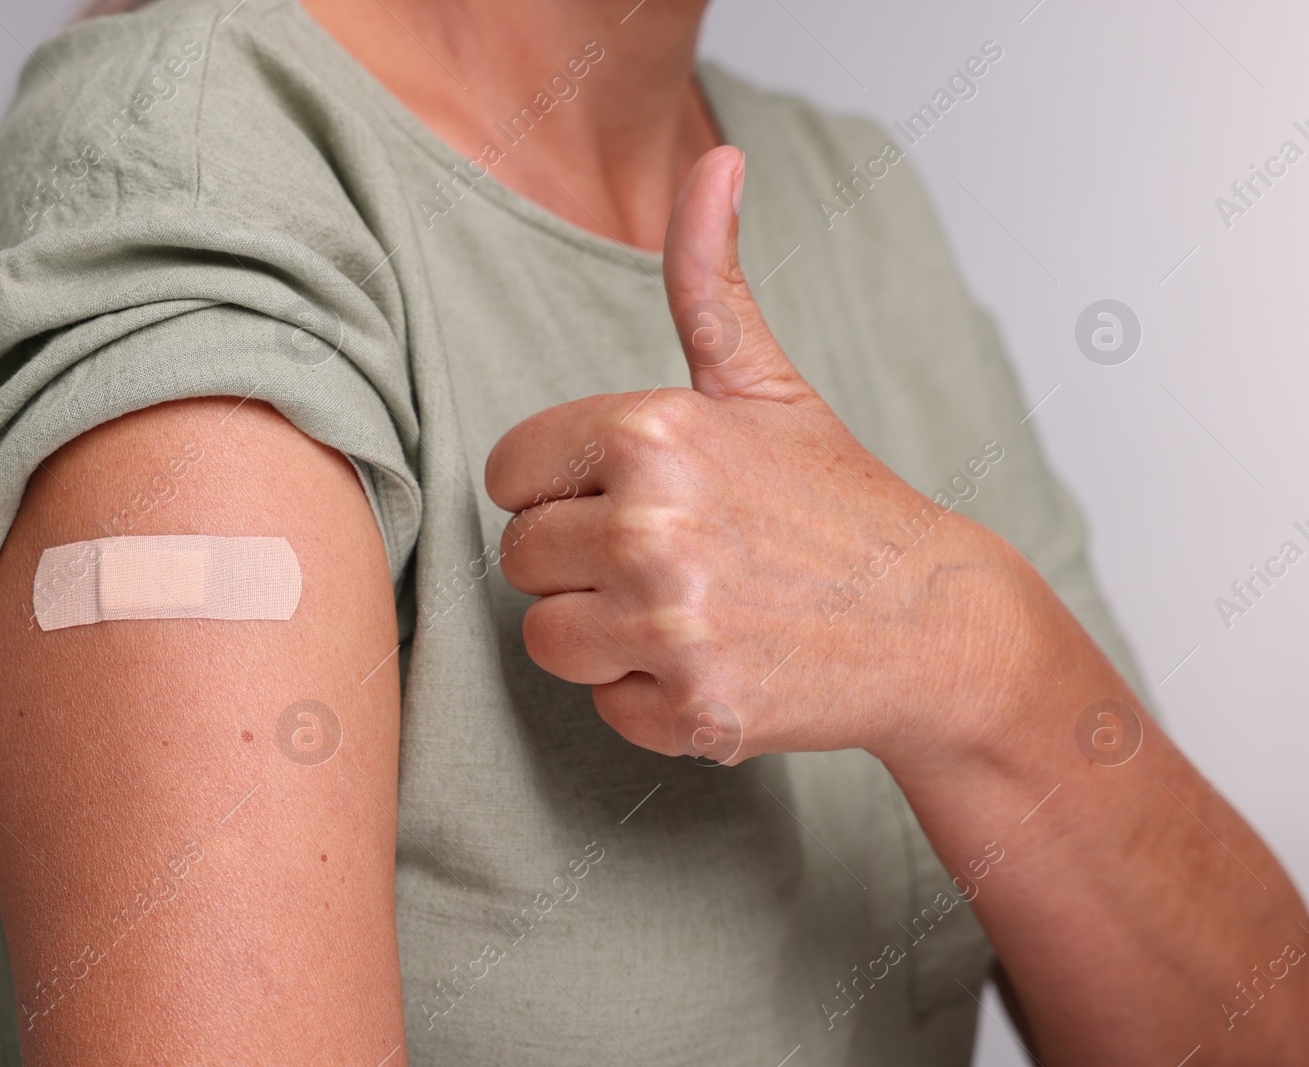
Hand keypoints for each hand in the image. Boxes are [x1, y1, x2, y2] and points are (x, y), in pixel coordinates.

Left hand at [484, 146, 1020, 765]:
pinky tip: (713, 661)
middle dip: (580, 561)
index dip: (558, 489)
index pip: (508, 475)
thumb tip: (716, 159)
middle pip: (521, 559)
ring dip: (603, 634)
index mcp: (651, 432)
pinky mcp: (692, 709)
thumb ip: (709, 279)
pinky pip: (603, 706)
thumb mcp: (766, 384)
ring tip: (684, 610)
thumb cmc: (837, 500)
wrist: (933, 623)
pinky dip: (648, 696)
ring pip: (546, 638)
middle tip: (668, 558)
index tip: (620, 497)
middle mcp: (650, 525)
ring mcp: (671, 624)